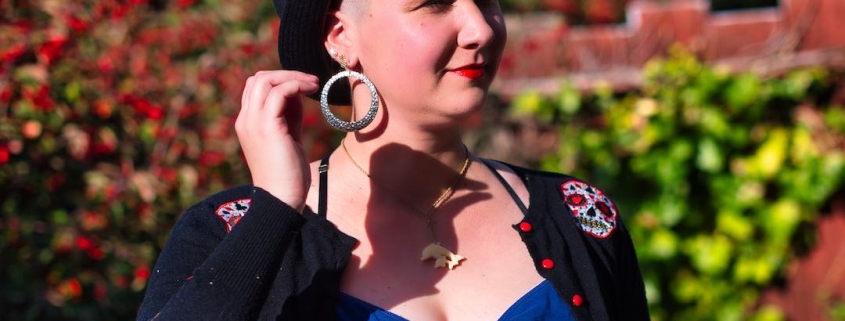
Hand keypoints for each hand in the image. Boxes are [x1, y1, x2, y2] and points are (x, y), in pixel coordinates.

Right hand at [235, 70, 319, 211]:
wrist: (282, 198)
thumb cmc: (288, 172)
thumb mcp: (289, 136)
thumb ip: (290, 114)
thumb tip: (298, 92)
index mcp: (248, 122)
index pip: (257, 88)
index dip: (280, 81)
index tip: (304, 87)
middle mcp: (245, 119)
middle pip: (258, 79)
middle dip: (286, 74)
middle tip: (311, 82)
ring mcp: (253, 122)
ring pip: (265, 80)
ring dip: (293, 77)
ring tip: (314, 84)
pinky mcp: (266, 127)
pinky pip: (279, 92)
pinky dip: (296, 85)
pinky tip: (312, 90)